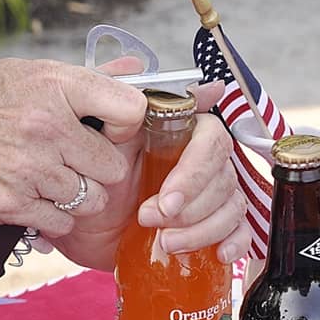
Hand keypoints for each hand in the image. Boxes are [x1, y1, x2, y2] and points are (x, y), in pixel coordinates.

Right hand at [0, 56, 145, 238]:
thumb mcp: (32, 74)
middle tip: (73, 162)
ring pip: (89, 201)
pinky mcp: (10, 204)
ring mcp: (28, 169)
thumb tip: (135, 67)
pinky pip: (60, 222)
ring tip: (47, 179)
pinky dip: (50, 216)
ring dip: (75, 196)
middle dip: (98, 170)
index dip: (127, 127)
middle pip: (114, 169)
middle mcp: (46, 127)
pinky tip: (30, 195)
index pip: (131, 111)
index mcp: (56, 86)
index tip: (109, 131)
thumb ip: (88, 78)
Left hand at [51, 81, 249, 269]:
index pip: (212, 140)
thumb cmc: (88, 174)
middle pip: (225, 178)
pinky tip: (219, 255)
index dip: (194, 172)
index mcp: (181, 134)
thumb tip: (135, 64)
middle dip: (191, 207)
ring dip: (202, 230)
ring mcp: (208, 197)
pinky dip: (235, 243)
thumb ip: (110, 96)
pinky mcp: (208, 229)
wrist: (77, 222)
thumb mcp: (92, 132)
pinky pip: (241, 233)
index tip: (165, 201)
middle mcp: (201, 163)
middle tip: (150, 220)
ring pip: (232, 208)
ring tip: (165, 244)